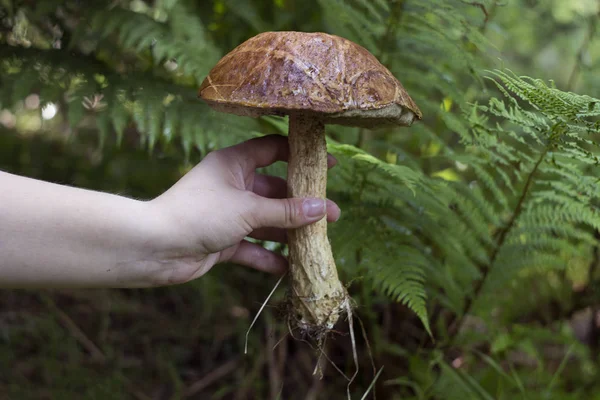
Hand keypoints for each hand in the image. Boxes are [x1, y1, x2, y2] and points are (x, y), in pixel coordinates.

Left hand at [146, 135, 339, 284]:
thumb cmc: (199, 214)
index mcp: (234, 163)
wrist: (154, 248)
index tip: (328, 165)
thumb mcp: (248, 209)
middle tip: (333, 215)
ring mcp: (228, 214)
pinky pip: (252, 247)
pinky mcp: (222, 240)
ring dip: (289, 232)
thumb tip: (323, 208)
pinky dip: (268, 257)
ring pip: (266, 221)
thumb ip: (286, 211)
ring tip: (318, 242)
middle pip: (275, 191)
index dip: (301, 155)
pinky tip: (289, 268)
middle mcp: (232, 185)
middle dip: (302, 204)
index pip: (273, 150)